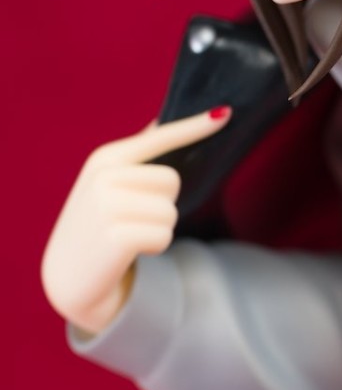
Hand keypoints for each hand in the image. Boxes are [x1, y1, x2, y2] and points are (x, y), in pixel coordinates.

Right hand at [41, 110, 231, 335]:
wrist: (67, 276)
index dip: (194, 126)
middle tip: (134, 218)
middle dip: (163, 203)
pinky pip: (165, 235)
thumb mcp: (107, 185)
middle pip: (173, 180)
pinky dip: (155, 246)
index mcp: (104, 158)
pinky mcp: (117, 236)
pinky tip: (131, 251)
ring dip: (159, 228)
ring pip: (171, 211)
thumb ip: (136, 156)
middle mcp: (103, 177)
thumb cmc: (96, 226)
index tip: (225, 113)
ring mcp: (107, 206)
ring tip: (130, 234)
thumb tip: (161, 121)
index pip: (159, 137)